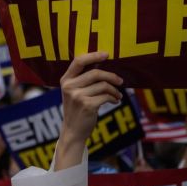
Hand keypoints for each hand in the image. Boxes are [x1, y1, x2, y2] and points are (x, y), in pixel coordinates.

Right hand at [57, 52, 122, 170]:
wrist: (73, 131)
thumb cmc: (77, 109)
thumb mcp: (73, 92)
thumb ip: (83, 79)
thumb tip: (105, 66)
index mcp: (65, 80)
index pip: (78, 61)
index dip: (93, 56)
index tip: (107, 54)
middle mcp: (69, 87)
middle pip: (96, 73)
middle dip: (112, 77)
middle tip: (120, 81)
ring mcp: (77, 96)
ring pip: (104, 85)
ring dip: (115, 91)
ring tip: (117, 96)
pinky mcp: (87, 105)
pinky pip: (106, 96)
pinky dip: (114, 98)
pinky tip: (114, 102)